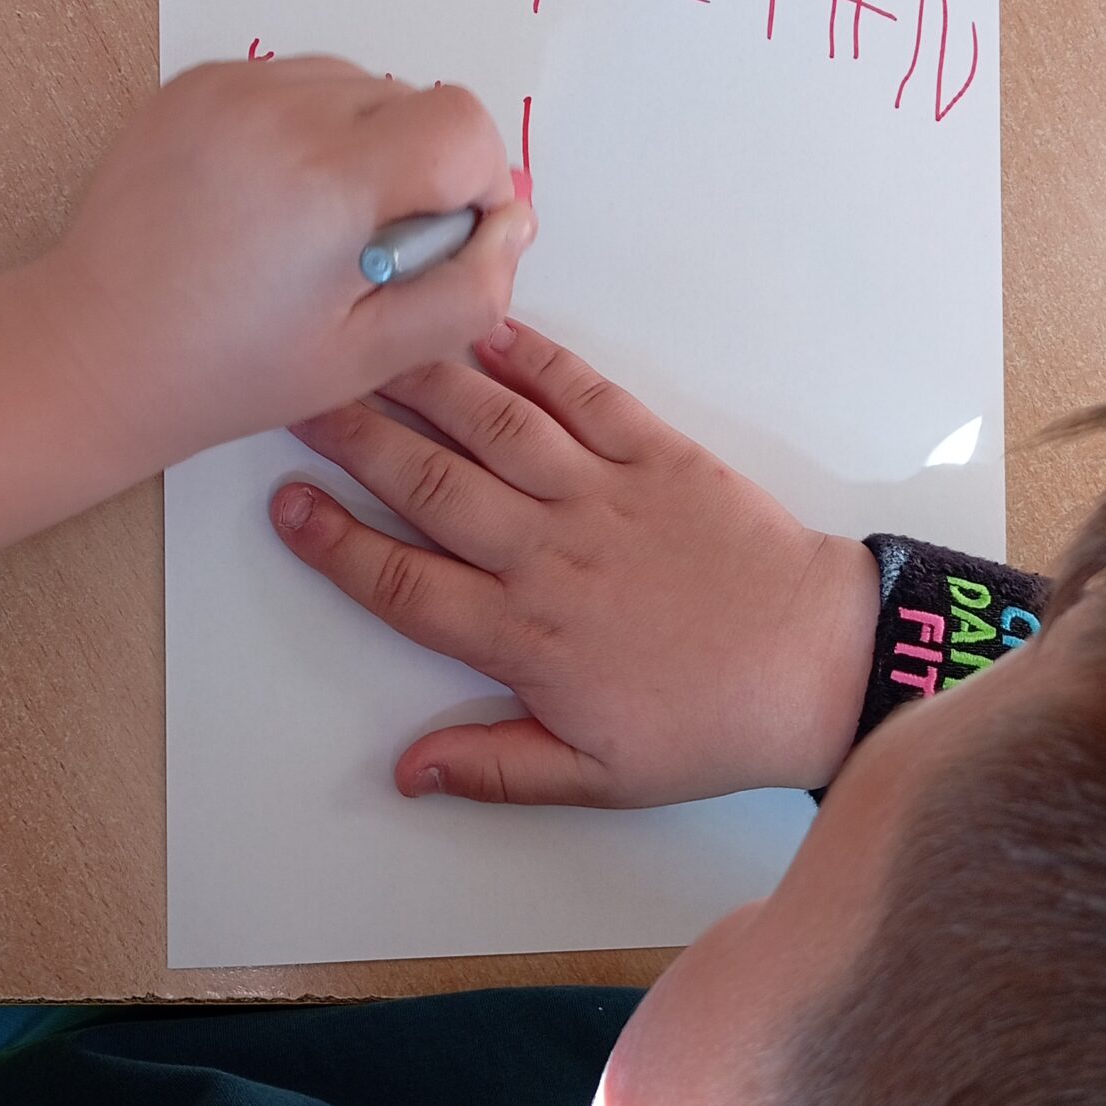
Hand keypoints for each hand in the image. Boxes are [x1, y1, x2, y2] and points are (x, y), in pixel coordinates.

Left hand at [32, 58, 534, 475]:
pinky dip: (310, 130)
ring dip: (368, 143)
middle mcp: (281, 109)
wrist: (96, 349)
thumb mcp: (370, 356)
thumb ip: (467, 293)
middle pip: (416, 98)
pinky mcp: (196, 82)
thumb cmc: (227, 369)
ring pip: (360, 84)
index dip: (478, 183)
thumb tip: (512, 226)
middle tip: (368, 250)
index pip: (465, 125)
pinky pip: (296, 81)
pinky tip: (275, 200)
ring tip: (319, 225)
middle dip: (421, 168)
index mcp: (331, 179)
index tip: (445, 239)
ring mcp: (232, 86)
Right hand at [270, 319, 878, 804]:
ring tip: (368, 343)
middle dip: (354, 437)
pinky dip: (531, 357)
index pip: (401, 583)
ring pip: (492, 426)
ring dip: (422, 381)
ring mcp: (603, 495)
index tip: (284, 504)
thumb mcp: (597, 778)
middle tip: (297, 392)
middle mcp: (549, 554)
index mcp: (525, 636)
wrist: (820, 667)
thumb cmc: (710, 726)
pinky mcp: (657, 454)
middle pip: (429, 484)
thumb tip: (406, 772)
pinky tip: (485, 328)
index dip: (334, 543)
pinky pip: (582, 393)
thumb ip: (494, 767)